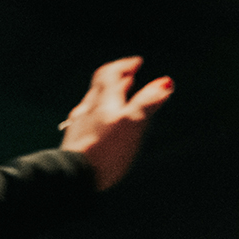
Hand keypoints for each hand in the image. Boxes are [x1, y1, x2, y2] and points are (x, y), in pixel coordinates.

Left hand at [58, 56, 173, 189]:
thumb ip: (147, 103)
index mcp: (103, 100)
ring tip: (119, 99)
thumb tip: (165, 83)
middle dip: (118, 81)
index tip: (137, 63)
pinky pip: (87, 122)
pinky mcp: (74, 143)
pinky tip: (101, 127)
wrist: (73, 176)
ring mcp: (78, 126)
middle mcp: (88, 109)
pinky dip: (99, 117)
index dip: (124, 65)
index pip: (110, 73)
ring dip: (109, 98)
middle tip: (130, 78)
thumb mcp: (133, 123)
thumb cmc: (105, 149)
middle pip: (101, 87)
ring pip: (94, 104)